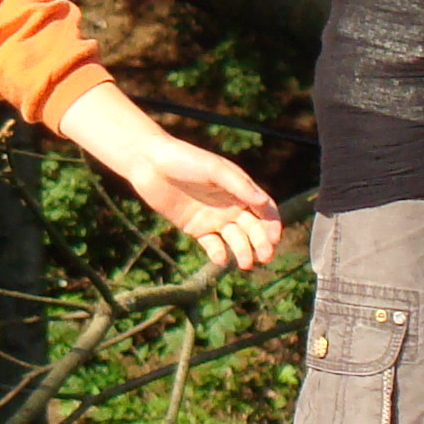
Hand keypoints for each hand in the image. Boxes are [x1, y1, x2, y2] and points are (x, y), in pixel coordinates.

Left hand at [53, 85, 284, 270]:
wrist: (150, 164)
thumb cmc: (185, 159)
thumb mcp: (214, 169)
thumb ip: (238, 185)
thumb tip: (263, 202)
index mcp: (239, 188)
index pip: (264, 209)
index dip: (272, 223)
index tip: (274, 238)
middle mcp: (230, 205)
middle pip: (253, 228)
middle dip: (261, 243)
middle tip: (264, 257)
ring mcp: (213, 217)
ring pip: (235, 239)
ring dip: (242, 251)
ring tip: (244, 263)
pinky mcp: (195, 228)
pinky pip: (212, 244)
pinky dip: (217, 253)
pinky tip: (219, 257)